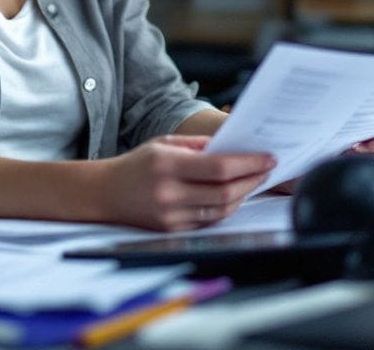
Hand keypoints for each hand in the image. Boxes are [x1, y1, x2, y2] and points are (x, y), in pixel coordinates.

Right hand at [100, 135, 273, 231]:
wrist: (106, 193)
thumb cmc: (137, 164)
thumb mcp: (164, 143)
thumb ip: (198, 145)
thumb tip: (232, 147)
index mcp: (168, 164)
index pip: (220, 167)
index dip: (249, 163)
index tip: (267, 158)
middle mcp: (169, 192)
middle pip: (225, 192)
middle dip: (252, 180)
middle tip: (266, 169)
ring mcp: (171, 215)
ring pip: (221, 209)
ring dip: (243, 195)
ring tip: (253, 181)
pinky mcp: (172, 230)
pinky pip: (209, 221)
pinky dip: (226, 208)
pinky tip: (234, 196)